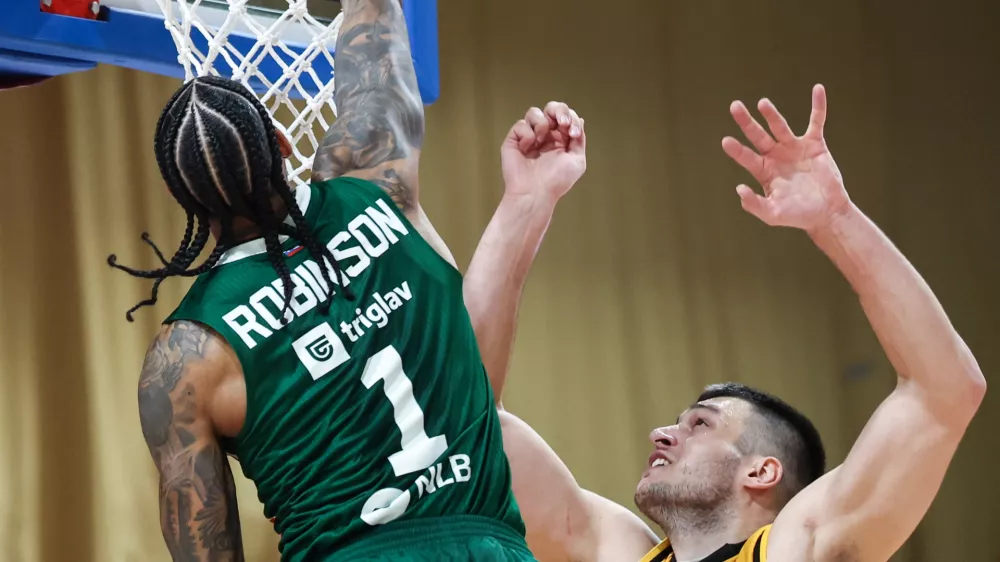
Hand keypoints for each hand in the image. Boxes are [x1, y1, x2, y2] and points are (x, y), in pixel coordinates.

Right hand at [501, 102, 586, 200]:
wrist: (535, 193)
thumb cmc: (556, 181)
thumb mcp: (577, 160)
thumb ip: (579, 139)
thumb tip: (580, 120)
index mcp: (561, 140)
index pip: (567, 117)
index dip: (571, 118)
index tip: (572, 133)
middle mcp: (546, 136)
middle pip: (552, 108)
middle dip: (559, 111)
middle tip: (561, 123)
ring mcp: (529, 137)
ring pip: (535, 112)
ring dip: (542, 124)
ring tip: (541, 141)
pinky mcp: (514, 139)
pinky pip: (521, 124)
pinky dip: (527, 135)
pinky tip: (528, 149)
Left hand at [722, 84, 850, 232]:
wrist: (826, 213)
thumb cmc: (797, 215)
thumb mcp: (773, 215)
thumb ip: (755, 205)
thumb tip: (739, 189)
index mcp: (764, 171)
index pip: (746, 157)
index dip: (737, 150)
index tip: (726, 141)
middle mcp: (775, 156)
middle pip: (758, 135)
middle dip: (746, 122)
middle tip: (734, 106)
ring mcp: (794, 148)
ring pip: (780, 126)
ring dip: (772, 114)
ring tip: (762, 104)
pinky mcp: (815, 144)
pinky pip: (816, 121)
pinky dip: (818, 106)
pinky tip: (818, 89)